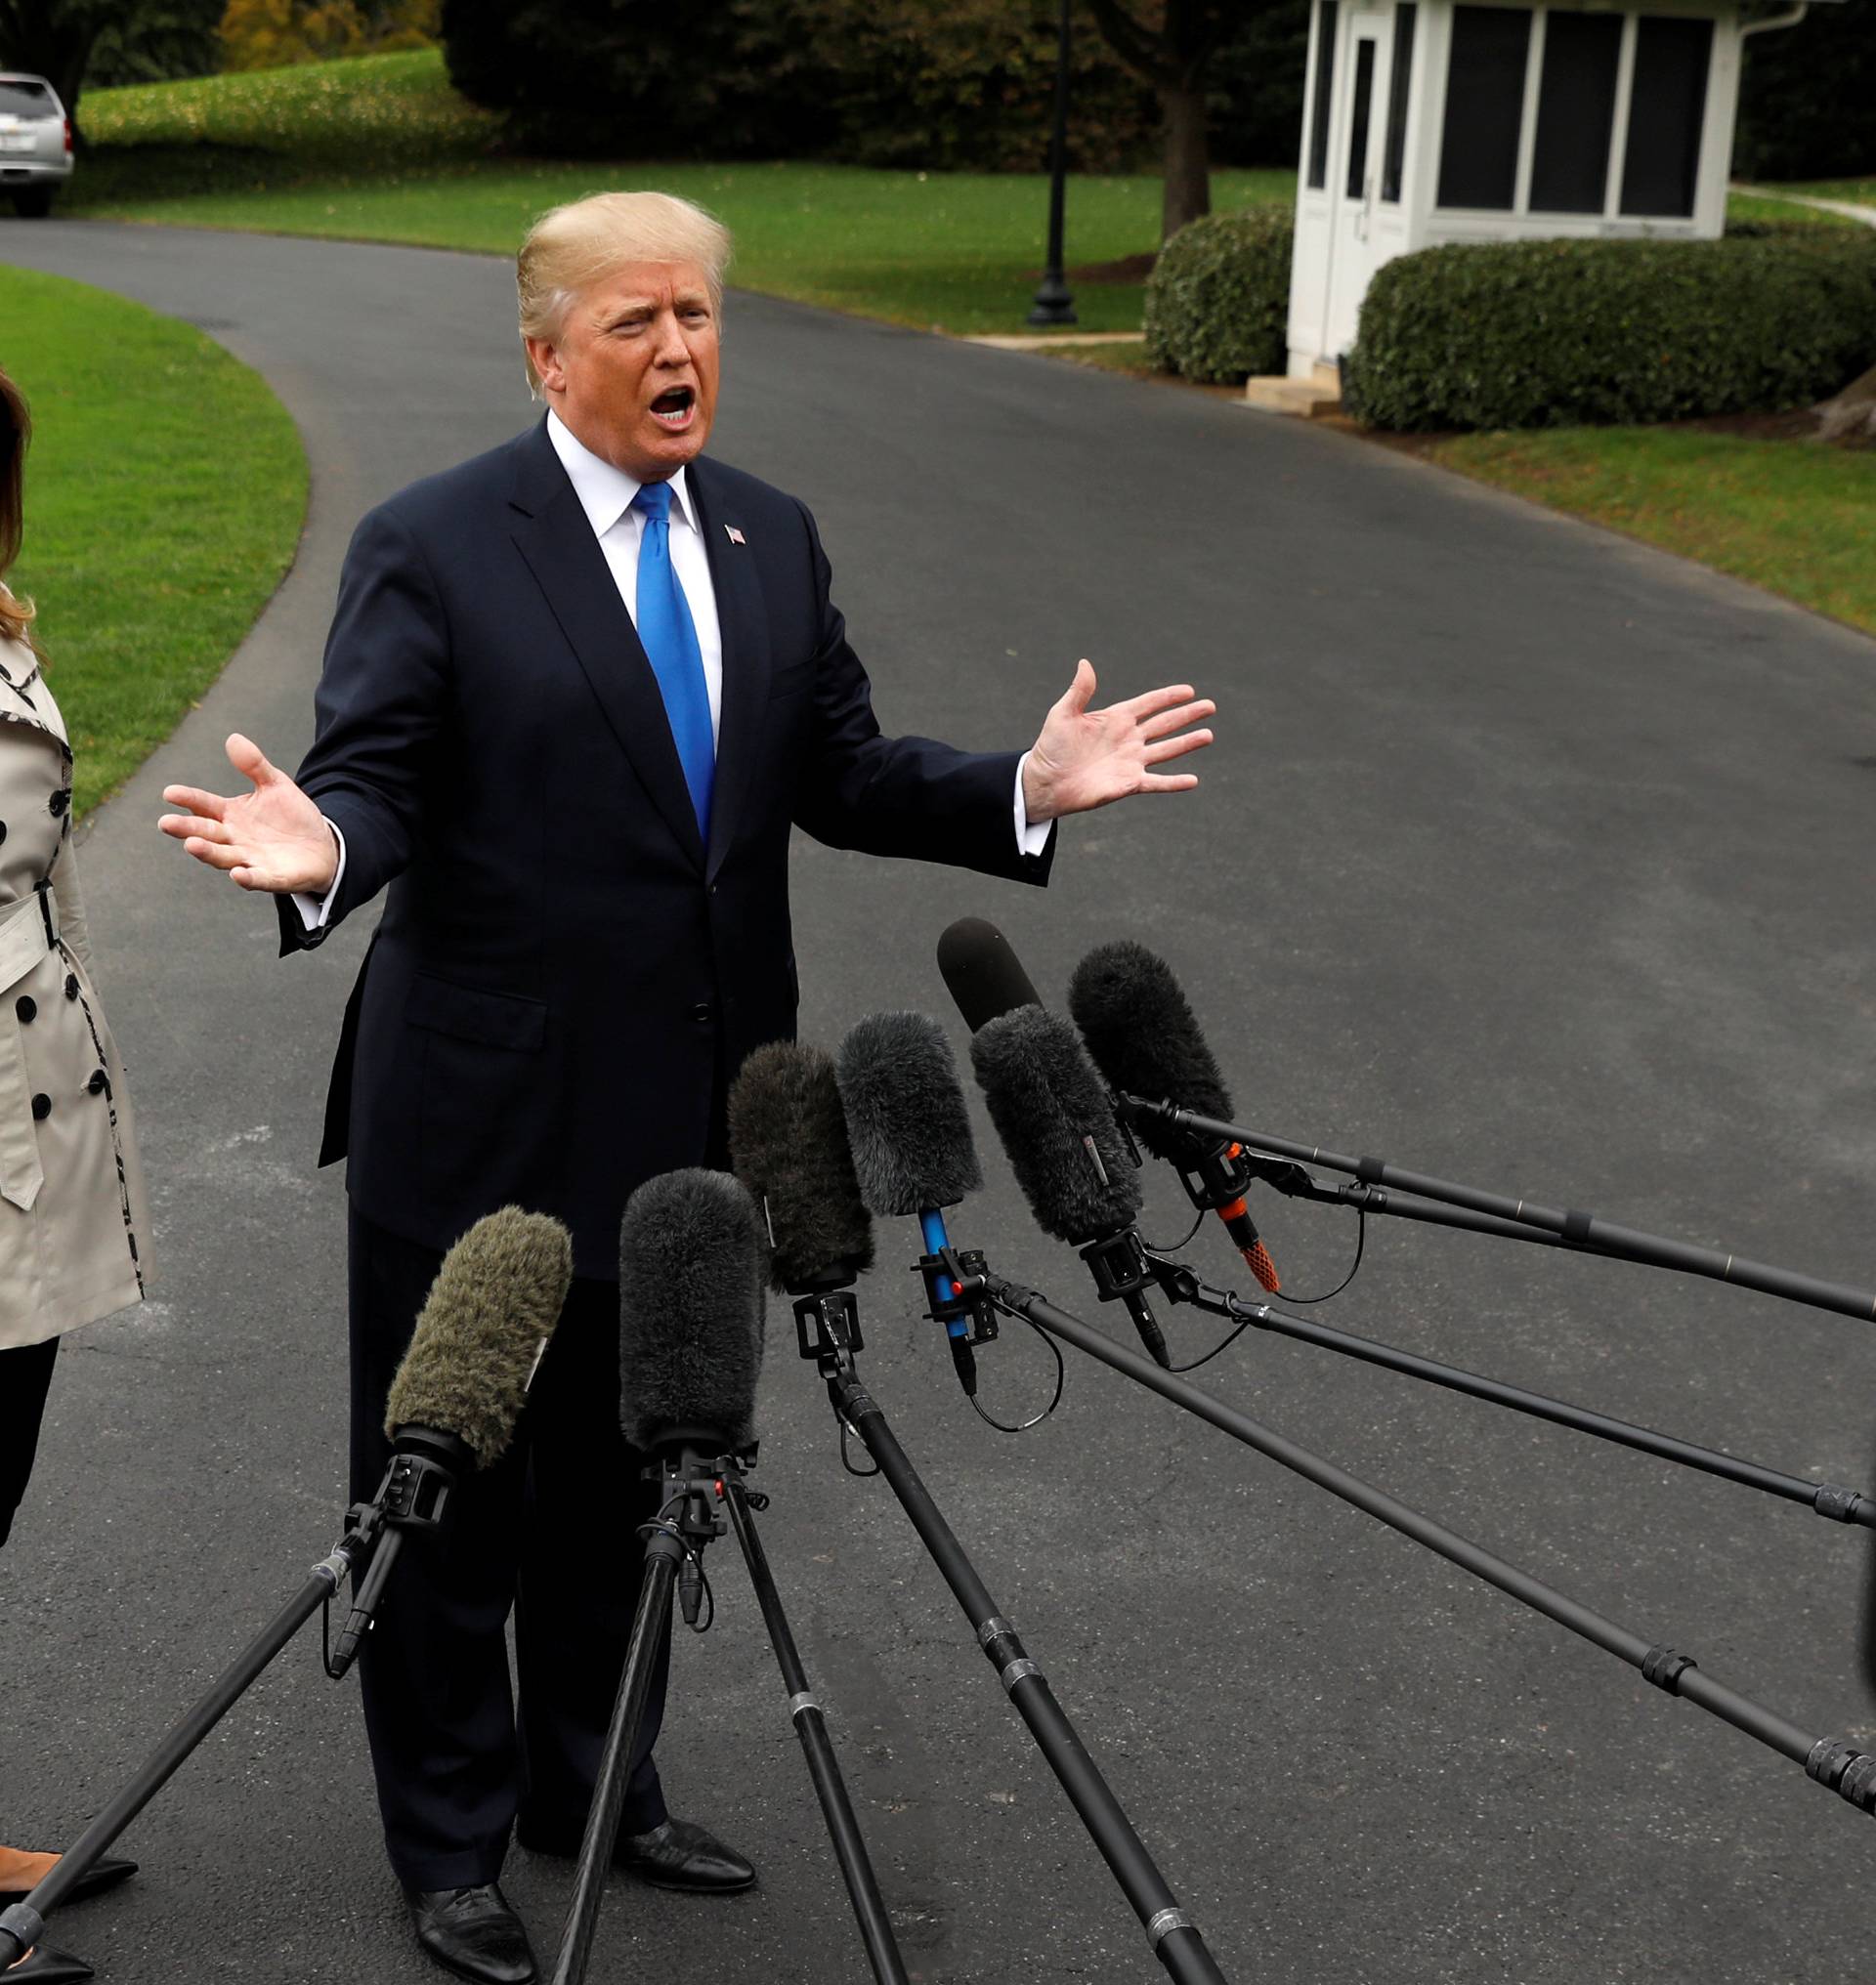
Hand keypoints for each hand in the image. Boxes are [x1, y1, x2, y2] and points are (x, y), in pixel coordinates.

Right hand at [158, 733, 338, 894]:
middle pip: (206, 833)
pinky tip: (237, 874)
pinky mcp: (272, 877)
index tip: (169, 792)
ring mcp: (251, 859)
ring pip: (223, 857)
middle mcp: (234, 838)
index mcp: (230, 814)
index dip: (187, 799)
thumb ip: (254, 766)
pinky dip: (247, 878)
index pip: (204, 805)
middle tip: (166, 823)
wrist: (322, 846)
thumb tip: (233, 738)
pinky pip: (258, 879)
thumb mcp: (275, 785)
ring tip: (191, 845)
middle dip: (186, 829)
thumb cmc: (291, 816)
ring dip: (208, 852)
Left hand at [1021, 660, 1214, 823]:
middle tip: (1210, 706)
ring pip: (1166, 750)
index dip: (1168, 697)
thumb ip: (1079, 691)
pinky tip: (1193, 780)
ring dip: (1188, 743)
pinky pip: (1156, 783)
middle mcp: (1128, 739)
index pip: (1149, 704)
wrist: (1045, 782)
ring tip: (1209, 735)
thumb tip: (1085, 663)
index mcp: (1116, 718)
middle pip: (1164, 724)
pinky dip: (1174, 783)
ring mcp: (1131, 761)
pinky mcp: (1129, 784)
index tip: (1189, 690)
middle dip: (1187, 715)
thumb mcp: (1063, 714)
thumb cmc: (1051, 747)